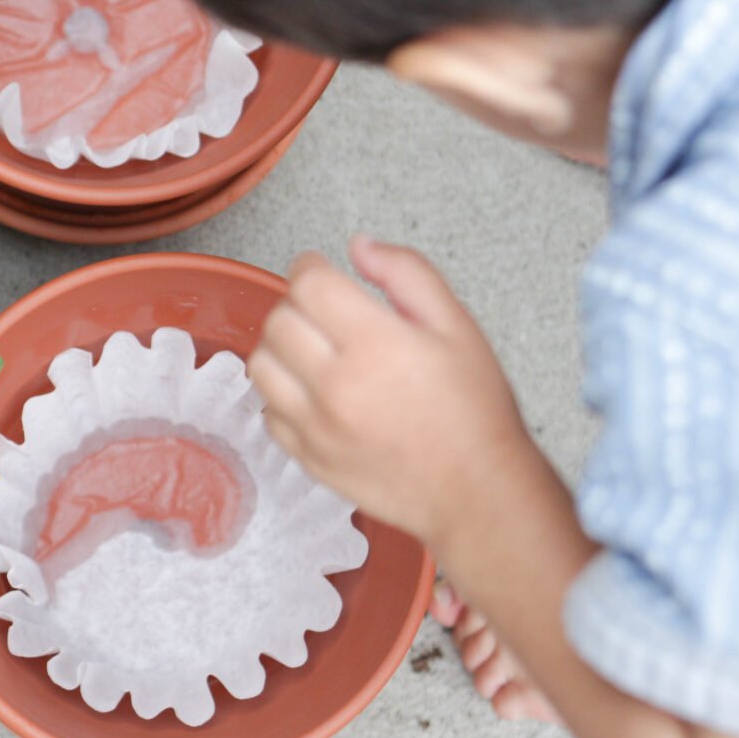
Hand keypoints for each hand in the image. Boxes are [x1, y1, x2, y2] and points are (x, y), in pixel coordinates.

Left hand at [248, 237, 536, 545]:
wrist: (477, 491)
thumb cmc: (474, 412)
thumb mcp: (456, 325)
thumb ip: (407, 274)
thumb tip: (360, 246)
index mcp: (374, 344)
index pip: (308, 284)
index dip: (310, 266)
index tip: (318, 267)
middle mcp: (336, 385)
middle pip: (278, 320)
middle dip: (296, 304)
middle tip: (323, 310)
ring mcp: (317, 426)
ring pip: (261, 366)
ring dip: (280, 348)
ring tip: (311, 349)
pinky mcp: (309, 459)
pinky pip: (269, 415)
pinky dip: (282, 396)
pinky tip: (312, 393)